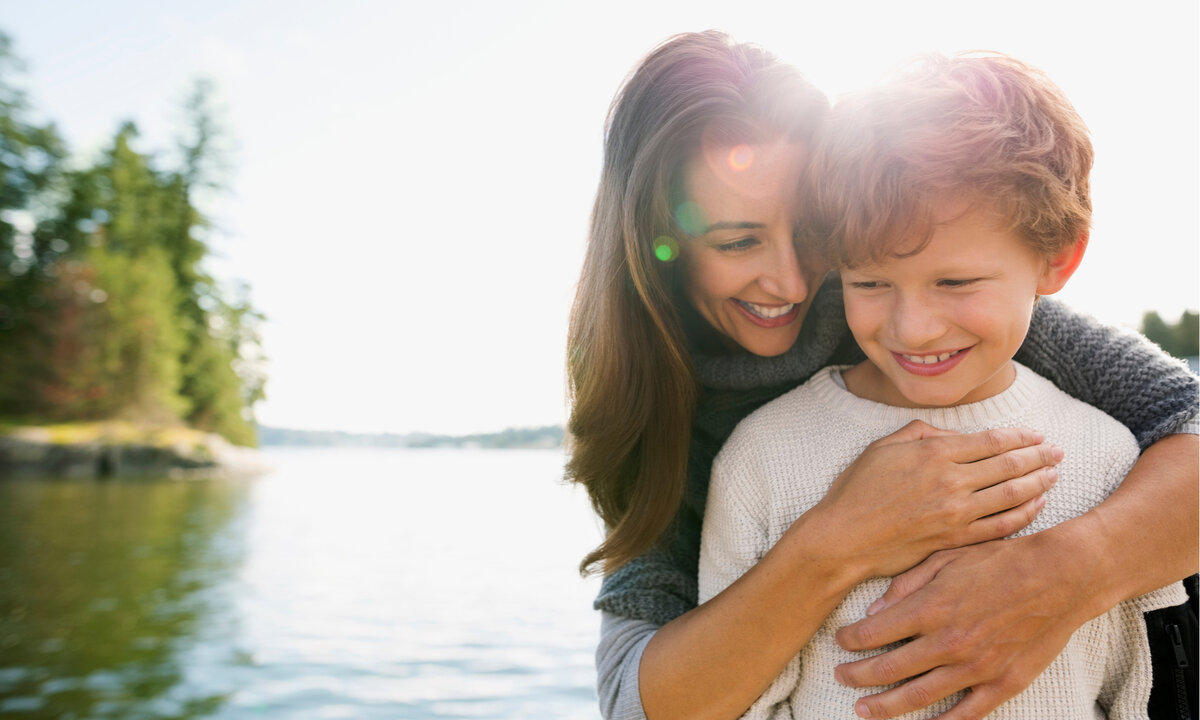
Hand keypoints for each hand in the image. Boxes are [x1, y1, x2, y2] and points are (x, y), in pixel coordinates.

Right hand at [804, 420, 1061, 578]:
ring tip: (1054, 476)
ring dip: (1038, 484)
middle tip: (1058, 453)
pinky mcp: (954, 539)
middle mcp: (951, 481)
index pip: (992, 441)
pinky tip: (1035, 506)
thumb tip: (954, 436)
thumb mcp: (882, 448)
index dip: (1020, 438)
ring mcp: (955, 513)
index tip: (1037, 436)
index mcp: (934, 453)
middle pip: (1009, 465)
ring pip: (1011, 495)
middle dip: (1038, 457)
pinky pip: (1000, 526)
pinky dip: (1023, 515)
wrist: (843, 538)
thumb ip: (921, 434)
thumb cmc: (856, 491)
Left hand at [833, 534, 1093, 718]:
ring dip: (885, 706)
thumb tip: (874, 611)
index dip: (850, 640)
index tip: (840, 641)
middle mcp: (948, 642)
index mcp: (931, 608)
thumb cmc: (1001, 560)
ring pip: (918, 696)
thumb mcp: (947, 557)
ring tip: (864, 710)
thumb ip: (907, 584)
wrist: (1061, 576)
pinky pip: (966, 713)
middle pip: (888, 669)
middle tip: (841, 677)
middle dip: (857, 675)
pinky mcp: (1002, 683)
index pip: (873, 632)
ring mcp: (975, 667)